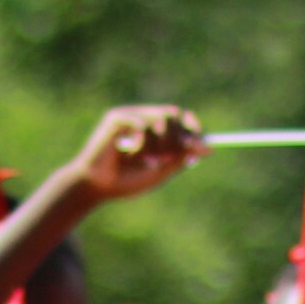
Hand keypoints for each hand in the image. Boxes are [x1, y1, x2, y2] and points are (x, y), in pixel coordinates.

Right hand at [66, 105, 205, 202]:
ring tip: (149, 162)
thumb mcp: (160, 172)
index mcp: (154, 131)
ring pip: (161, 119)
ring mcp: (130, 116)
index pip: (180, 119)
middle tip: (178, 157)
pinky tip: (131, 154)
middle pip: (174, 115)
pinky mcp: (116, 117)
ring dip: (161, 144)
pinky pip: (142, 123)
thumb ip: (182, 158)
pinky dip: (142, 143)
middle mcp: (143, 119)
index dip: (193, 128)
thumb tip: (209, 147)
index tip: (199, 144)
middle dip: (179, 139)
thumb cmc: (124, 182)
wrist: (95, 188)